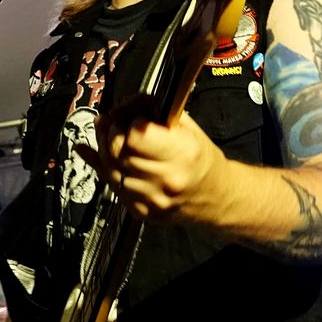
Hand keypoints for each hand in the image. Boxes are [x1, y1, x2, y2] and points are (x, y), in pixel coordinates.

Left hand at [75, 103, 228, 223]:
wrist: (214, 196)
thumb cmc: (200, 158)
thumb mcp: (185, 126)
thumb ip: (150, 114)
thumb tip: (116, 110)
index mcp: (183, 152)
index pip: (135, 135)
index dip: (130, 122)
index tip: (134, 119)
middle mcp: (167, 178)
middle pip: (118, 151)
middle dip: (111, 133)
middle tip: (115, 125)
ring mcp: (153, 199)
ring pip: (110, 169)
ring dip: (107, 152)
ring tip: (115, 142)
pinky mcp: (142, 211)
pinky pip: (113, 186)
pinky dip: (110, 170)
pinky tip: (113, 159)